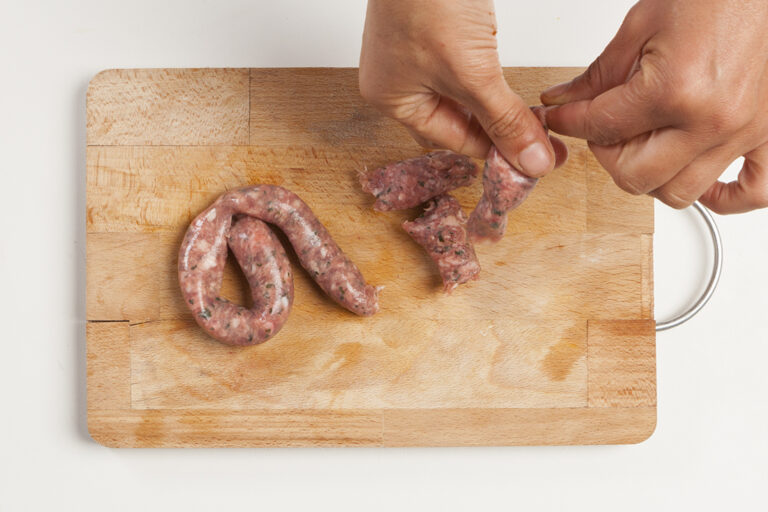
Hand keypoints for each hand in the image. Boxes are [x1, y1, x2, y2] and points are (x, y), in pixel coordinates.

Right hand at [359, 0, 566, 176]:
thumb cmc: (429, 1)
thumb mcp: (472, 74)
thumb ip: (504, 120)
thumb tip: (531, 162)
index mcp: (392, 99)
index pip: (451, 140)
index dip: (494, 152)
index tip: (534, 161)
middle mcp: (398, 81)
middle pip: (455, 122)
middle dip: (496, 132)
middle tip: (537, 143)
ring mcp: (415, 54)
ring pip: (463, 97)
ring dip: (496, 108)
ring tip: (532, 121)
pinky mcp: (435, 32)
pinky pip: (464, 71)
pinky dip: (489, 82)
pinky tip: (511, 89)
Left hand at [542, 0, 767, 213]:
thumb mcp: (641, 25)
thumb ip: (599, 75)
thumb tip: (564, 102)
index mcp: (675, 90)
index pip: (601, 127)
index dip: (569, 121)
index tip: (560, 117)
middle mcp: (711, 120)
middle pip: (633, 176)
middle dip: (606, 154)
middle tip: (604, 128)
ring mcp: (745, 132)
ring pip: (678, 192)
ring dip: (651, 175)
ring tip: (644, 144)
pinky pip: (753, 192)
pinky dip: (722, 198)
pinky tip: (699, 179)